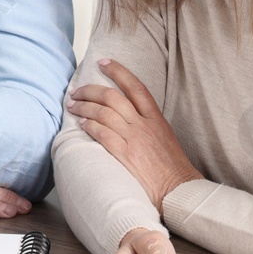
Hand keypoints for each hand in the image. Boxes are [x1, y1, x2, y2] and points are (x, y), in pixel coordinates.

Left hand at [66, 58, 202, 208]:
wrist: (179, 191)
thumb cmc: (172, 168)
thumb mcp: (165, 137)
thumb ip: (147, 123)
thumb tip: (126, 113)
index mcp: (156, 119)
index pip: (135, 87)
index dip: (118, 71)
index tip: (103, 62)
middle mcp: (144, 125)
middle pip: (112, 97)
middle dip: (90, 90)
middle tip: (76, 91)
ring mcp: (134, 139)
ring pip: (103, 112)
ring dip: (84, 106)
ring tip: (72, 105)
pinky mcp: (125, 154)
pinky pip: (102, 134)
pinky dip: (90, 126)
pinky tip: (82, 124)